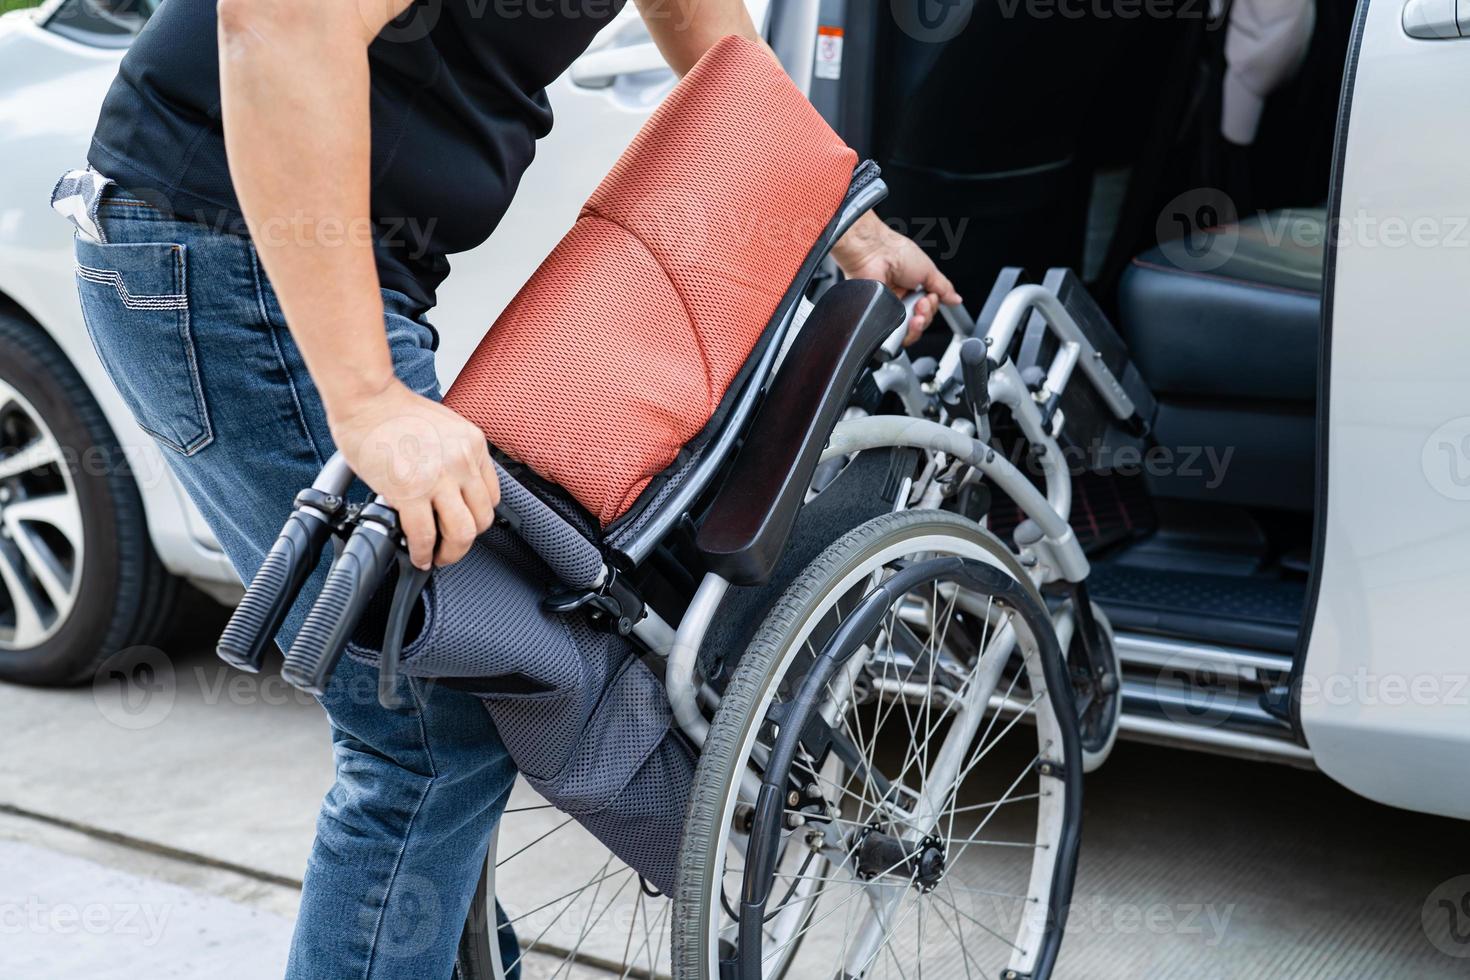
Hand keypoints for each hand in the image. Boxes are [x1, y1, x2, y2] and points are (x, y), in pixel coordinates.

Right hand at [327, 381, 499, 569]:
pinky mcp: (410, 491)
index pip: (491, 495)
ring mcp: (438, 478)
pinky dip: (422, 552)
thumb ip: (454, 456)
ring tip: (436, 557)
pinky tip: (417, 555)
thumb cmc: (394, 411)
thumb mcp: (444, 427)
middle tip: (451, 547)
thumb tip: (450, 488)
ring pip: (462, 533)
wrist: (367, 399)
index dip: (476, 516)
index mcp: (473, 444)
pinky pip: (424, 535)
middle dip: (466, 540)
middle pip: (482, 519)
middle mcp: (462, 461)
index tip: (463, 523)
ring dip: (450, 553)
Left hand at [831, 212, 962, 344]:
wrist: (875, 253)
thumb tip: (956, 299)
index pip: (929, 309)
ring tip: (917, 309)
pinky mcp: (879, 316)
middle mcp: (902, 299)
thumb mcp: (928, 270)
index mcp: (914, 288)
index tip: (932, 298)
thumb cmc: (896, 253)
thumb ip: (943, 288)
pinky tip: (906, 319)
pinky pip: (893, 333)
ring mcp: (890, 308)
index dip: (933, 308)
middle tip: (923, 303)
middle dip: (927, 315)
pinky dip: (903, 330)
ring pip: (909, 331)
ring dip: (919, 323)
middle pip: (921, 322)